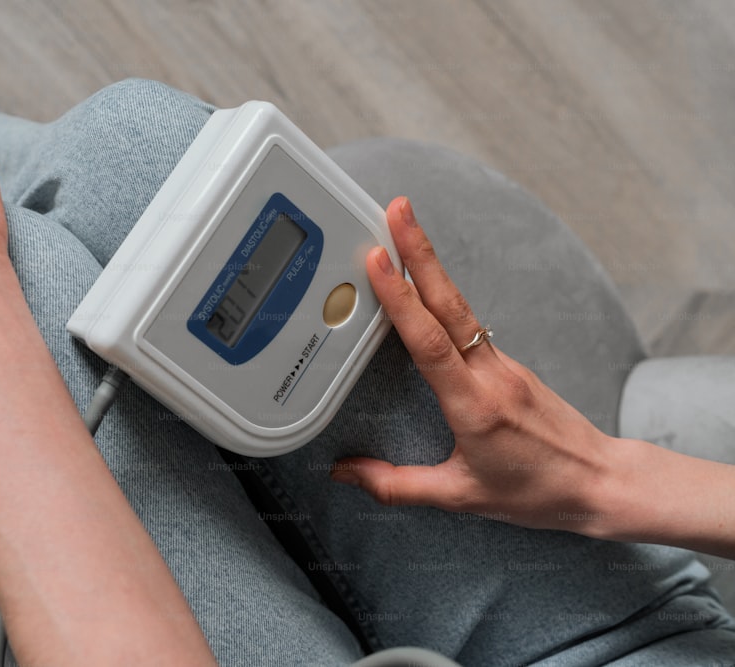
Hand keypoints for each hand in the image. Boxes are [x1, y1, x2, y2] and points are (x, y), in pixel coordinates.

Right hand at [332, 197, 616, 535]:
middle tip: (398, 208)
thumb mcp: (460, 497)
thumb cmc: (536, 490)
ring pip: (459, 305)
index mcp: (473, 404)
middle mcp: (489, 373)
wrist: (600, 482)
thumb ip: (397, 485)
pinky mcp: (508, 364)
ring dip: (430, 265)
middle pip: (448, 302)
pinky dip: (441, 294)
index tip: (378, 259)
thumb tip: (346, 472)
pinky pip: (468, 322)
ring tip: (405, 229)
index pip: (429, 340)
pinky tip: (426, 284)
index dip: (400, 298)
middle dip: (420, 251)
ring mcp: (503, 363)